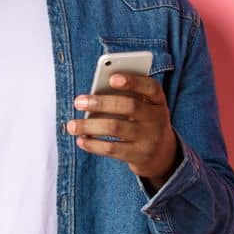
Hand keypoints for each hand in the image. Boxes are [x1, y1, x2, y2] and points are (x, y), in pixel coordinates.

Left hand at [67, 73, 181, 187]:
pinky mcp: (138, 155)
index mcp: (157, 101)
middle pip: (129, 106)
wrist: (161, 154)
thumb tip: (92, 97)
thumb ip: (125, 97)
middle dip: (100, 103)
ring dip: (89, 125)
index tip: (111, 78)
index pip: (151, 87)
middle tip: (78, 102)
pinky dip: (93, 144)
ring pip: (116, 127)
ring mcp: (149, 138)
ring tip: (71, 125)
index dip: (133, 81)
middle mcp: (157, 118)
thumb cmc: (142, 121)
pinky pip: (112, 149)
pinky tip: (81, 140)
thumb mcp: (142, 107)